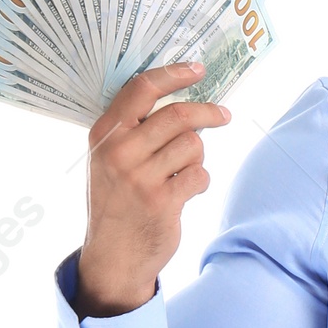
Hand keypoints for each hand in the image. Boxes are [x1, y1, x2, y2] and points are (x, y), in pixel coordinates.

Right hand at [75, 61, 230, 317]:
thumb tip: (177, 96)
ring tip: (184, 172)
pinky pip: (199, 175)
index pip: (142, 88)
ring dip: (197, 157)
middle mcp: (119, 152)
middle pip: (177, 114)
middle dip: (208, 113)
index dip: (174, 74)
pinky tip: (185, 192)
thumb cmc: (115, 202)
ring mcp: (141, 177)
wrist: (112, 257)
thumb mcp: (106, 160)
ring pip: (192, 145)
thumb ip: (130, 129)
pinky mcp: (163, 202)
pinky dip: (199, 181)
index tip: (198, 69)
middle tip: (224, 115)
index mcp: (104, 134)